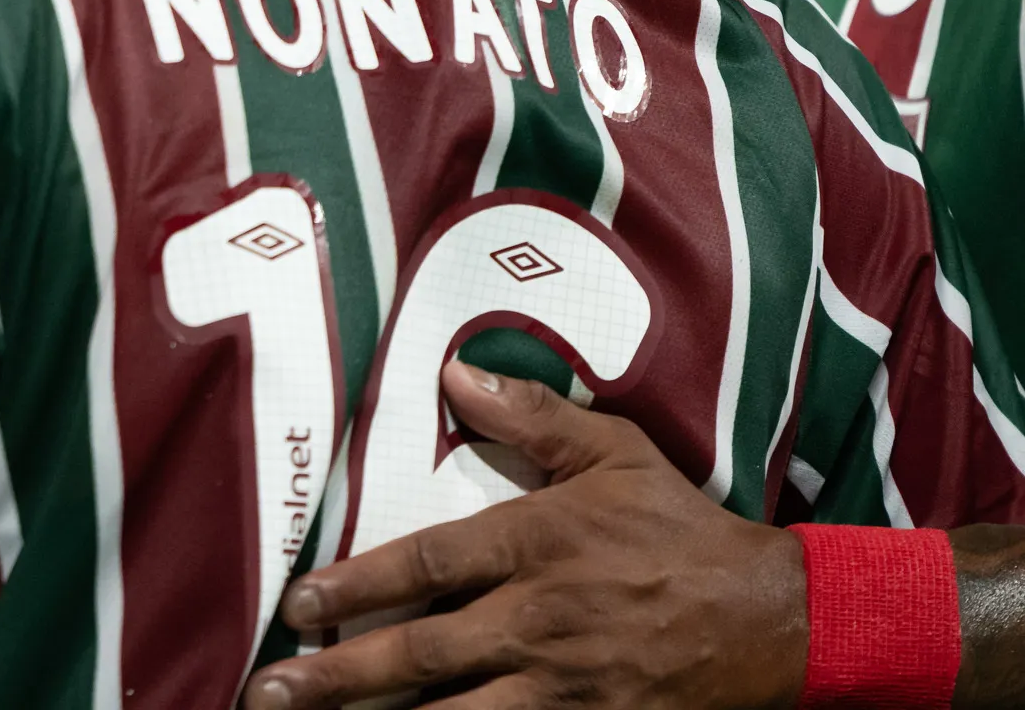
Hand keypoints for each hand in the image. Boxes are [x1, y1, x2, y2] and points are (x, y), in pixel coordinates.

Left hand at [243, 362, 803, 709]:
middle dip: (339, 678)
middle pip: (422, 656)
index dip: (356, 586)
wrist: (779, 620)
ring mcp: (568, 687)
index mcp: (538, 546)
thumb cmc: (683, 531)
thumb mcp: (616, 454)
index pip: (426, 566)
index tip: (295, 604)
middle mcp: (541, 622)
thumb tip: (455, 371)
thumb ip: (533, 417)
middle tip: (269, 691)